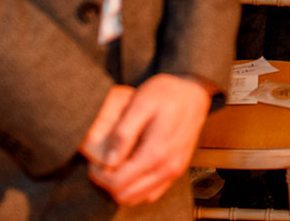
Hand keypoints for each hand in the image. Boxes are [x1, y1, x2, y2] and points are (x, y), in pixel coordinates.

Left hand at [84, 75, 210, 204]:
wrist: (194, 91)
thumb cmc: (166, 93)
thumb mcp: (140, 104)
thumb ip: (123, 133)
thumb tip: (108, 162)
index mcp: (156, 152)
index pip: (117, 182)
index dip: (99, 176)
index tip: (94, 162)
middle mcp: (167, 167)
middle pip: (126, 194)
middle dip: (109, 182)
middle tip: (103, 164)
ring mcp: (174, 171)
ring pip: (138, 197)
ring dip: (123, 186)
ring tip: (117, 165)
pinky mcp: (177, 170)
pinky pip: (153, 193)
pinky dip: (138, 187)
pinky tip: (133, 168)